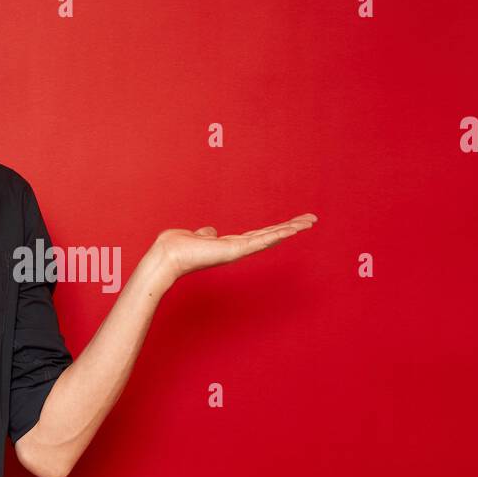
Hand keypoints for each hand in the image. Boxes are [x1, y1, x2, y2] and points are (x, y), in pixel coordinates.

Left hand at [150, 214, 317, 285]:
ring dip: (291, 229)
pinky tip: (293, 229)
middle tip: (311, 220)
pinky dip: (278, 234)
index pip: (257, 235)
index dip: (274, 229)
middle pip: (269, 236)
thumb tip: (210, 231)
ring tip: (310, 221)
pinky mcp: (235, 250)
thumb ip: (206, 234)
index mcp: (228, 244)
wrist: (166, 257)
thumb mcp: (196, 236)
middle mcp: (236, 249)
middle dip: (290, 227)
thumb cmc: (176, 248)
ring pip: (270, 237)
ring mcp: (238, 250)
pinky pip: (261, 241)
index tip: (291, 223)